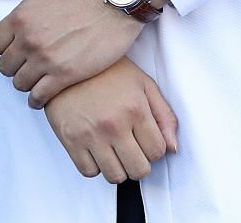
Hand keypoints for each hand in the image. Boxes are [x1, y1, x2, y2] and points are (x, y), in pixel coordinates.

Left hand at [0, 0, 142, 106]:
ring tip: (36, 77)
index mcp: (20, 17)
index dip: (3, 46)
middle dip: (13, 64)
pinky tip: (43, 94)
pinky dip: (38, 99)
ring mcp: (46, 60)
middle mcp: (29, 40)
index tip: (14, 46)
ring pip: (20, 83)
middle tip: (26, 62)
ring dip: (26, 81)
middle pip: (4, 66)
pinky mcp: (66, 75)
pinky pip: (39, 97)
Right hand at [43, 57, 179, 183]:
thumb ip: (164, 115)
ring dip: (119, 168)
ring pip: (115, 176)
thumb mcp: (143, 83)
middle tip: (132, 150)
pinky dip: (95, 166)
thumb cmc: (106, 72)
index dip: (155, 149)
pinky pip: (89, 172)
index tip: (146, 141)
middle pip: (138, 170)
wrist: (67, 63)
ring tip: (114, 150)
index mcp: (135, 108)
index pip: (157, 151)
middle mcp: (113, 124)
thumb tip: (172, 147)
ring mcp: (90, 134)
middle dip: (140, 163)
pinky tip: (96, 149)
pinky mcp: (70, 140)